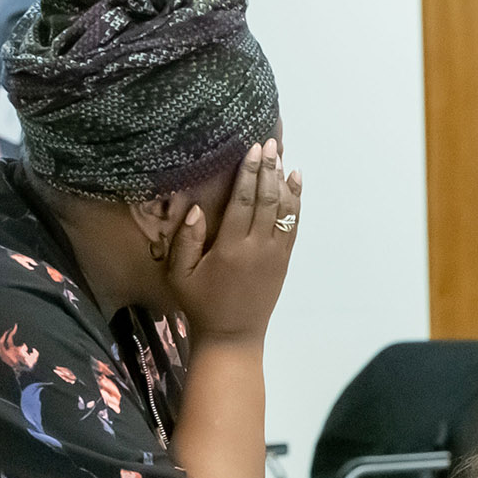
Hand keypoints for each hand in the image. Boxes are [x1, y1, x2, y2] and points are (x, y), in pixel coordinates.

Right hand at [169, 141, 302, 343]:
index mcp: (231, 247)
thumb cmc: (200, 303)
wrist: (233, 334)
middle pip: (267, 200)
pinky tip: (295, 183)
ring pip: (285, 211)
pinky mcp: (284, 260)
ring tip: (282, 157)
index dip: (249, 173)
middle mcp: (257, 247)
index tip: (253, 150)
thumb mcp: (180, 274)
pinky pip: (293, 226)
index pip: (244, 201)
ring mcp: (275, 253)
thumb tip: (195, 208)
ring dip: (284, 182)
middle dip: (269, 170)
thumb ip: (186, 240)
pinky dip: (296, 203)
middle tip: (270, 143)